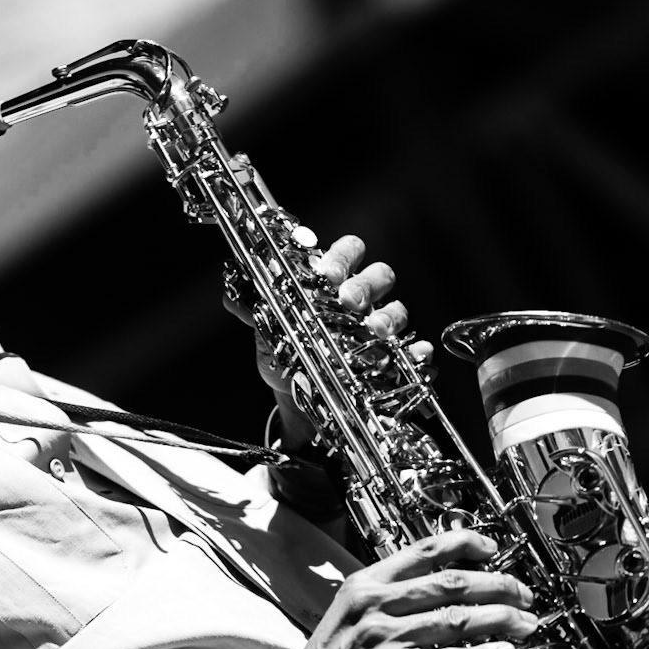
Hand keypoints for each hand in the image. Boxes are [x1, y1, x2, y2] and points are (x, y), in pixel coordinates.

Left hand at [228, 232, 431, 451]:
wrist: (295, 396)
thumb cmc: (286, 351)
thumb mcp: (267, 331)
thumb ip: (253, 309)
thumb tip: (232, 291)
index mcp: (332, 283)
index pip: (347, 252)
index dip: (341, 257)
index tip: (327, 274)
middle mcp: (360, 300)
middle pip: (379, 274)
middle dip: (366, 285)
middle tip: (349, 301)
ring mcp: (379, 328)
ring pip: (399, 309)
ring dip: (390, 317)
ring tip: (375, 332)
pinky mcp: (393, 358)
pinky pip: (413, 353)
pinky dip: (416, 354)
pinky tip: (413, 359)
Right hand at [292, 529, 537, 648]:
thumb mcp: (354, 607)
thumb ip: (393, 592)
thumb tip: (445, 582)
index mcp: (369, 581)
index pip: (424, 550)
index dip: (465, 544)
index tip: (492, 548)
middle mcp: (377, 603)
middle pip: (451, 583)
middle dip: (498, 586)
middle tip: (523, 594)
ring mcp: (383, 635)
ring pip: (456, 619)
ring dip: (499, 620)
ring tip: (525, 623)